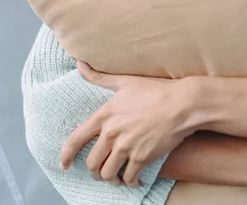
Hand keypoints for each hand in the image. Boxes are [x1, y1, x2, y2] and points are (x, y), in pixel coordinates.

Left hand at [60, 62, 197, 186]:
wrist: (182, 104)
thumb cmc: (155, 90)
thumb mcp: (125, 81)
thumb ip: (99, 77)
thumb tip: (79, 64)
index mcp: (105, 115)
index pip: (76, 140)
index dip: (66, 155)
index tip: (64, 164)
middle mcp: (112, 133)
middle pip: (92, 163)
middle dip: (94, 170)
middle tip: (101, 170)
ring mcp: (126, 147)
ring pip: (108, 174)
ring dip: (111, 178)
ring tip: (116, 176)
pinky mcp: (142, 158)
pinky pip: (129, 178)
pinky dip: (130, 182)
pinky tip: (134, 179)